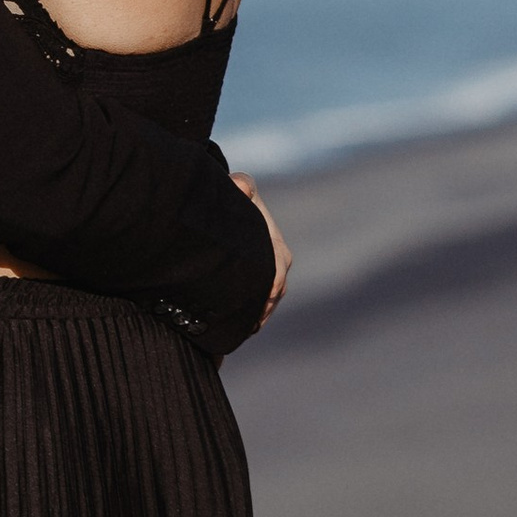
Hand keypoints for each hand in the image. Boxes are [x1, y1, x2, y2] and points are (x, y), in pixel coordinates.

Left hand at [232, 176, 291, 325]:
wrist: (236, 205)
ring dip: (259, 316)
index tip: (257, 307)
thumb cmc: (238, 196)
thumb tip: (242, 187)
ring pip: (269, 302)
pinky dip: (254, 316)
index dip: (268, 290)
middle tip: (247, 327)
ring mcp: (273, 274)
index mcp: (277, 246)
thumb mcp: (240, 187)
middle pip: (274, 294)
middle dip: (262, 310)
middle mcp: (280, 262)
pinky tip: (242, 328)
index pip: (277, 274)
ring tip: (243, 331)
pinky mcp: (264, 282)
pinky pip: (262, 304)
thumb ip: (241, 185)